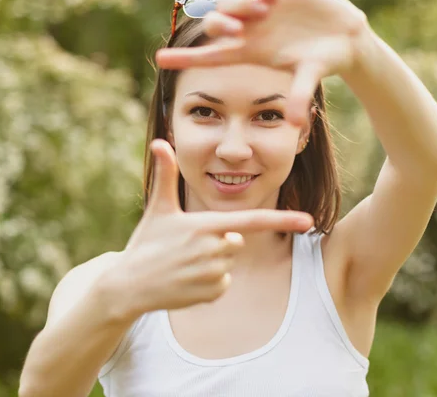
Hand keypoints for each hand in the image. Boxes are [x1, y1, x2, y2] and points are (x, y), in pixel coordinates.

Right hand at [100, 139, 312, 318]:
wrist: (128, 285)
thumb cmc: (146, 243)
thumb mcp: (158, 208)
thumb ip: (166, 174)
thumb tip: (160, 141)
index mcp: (206, 226)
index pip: (251, 221)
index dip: (282, 219)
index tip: (308, 221)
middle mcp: (214, 250)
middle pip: (236, 241)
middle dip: (218, 241)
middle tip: (187, 246)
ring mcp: (214, 274)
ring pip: (229, 262)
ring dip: (214, 262)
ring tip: (184, 263)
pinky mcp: (212, 294)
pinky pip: (224, 283)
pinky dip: (210, 282)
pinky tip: (187, 280)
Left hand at [156, 0, 370, 126]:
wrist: (344, 35)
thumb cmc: (323, 61)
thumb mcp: (310, 75)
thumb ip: (300, 95)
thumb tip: (294, 124)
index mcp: (250, 51)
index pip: (212, 56)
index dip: (186, 59)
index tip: (159, 61)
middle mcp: (248, 28)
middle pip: (217, 24)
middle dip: (219, 24)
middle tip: (238, 29)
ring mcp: (258, 7)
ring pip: (231, 0)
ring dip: (240, 3)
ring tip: (266, 7)